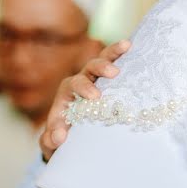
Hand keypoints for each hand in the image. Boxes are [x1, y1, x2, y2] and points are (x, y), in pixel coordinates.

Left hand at [40, 41, 130, 160]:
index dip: (84, 87)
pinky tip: (135, 48)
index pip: (74, 84)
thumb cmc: (61, 137)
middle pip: (89, 68)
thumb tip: (59, 136)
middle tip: (113, 73)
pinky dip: (125, 57)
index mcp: (68, 92)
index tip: (95, 96)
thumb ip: (51, 139)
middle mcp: (82, 81)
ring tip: (127, 46)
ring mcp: (98, 80)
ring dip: (114, 53)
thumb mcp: (52, 141)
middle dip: (101, 67)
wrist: (71, 137)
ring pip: (103, 60)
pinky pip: (118, 66)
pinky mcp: (111, 83)